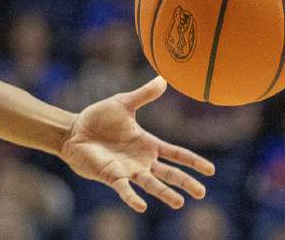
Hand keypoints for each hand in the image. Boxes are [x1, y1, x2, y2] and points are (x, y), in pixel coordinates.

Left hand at [59, 77, 214, 212]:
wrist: (74, 130)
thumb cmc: (99, 118)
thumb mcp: (123, 103)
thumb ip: (143, 95)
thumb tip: (163, 79)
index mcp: (148, 144)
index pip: (176, 154)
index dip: (193, 161)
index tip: (210, 170)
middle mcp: (142, 161)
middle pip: (169, 174)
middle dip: (185, 182)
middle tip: (201, 192)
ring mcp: (128, 170)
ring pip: (151, 185)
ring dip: (164, 194)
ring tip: (179, 203)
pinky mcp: (112, 176)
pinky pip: (125, 189)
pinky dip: (133, 198)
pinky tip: (142, 206)